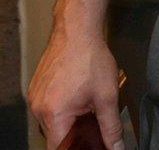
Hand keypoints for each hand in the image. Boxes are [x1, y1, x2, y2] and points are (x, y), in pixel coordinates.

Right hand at [28, 25, 123, 149]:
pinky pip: (47, 107)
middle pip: (55, 136)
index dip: (76, 148)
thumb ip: (111, 126)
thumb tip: (115, 147)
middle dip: (74, 133)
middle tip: (92, 122)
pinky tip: (77, 95)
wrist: (77, 29)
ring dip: (68, 120)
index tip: (88, 141)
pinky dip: (61, 107)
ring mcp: (35, 98)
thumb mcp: (107, 95)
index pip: (59, 148)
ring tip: (86, 105)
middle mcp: (38, 109)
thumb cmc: (91, 58)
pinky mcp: (36, 88)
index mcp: (54, 115)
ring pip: (51, 122)